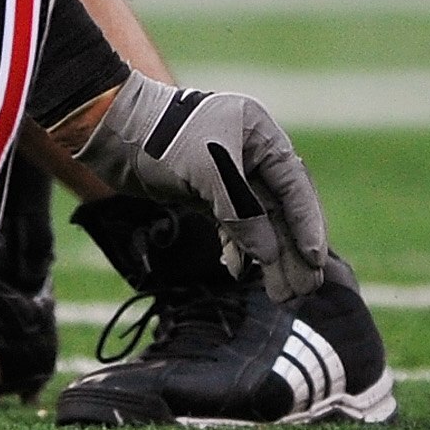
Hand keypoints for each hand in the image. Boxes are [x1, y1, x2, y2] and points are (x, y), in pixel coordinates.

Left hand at [72, 76, 328, 300]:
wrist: (115, 134)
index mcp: (260, 134)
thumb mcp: (208, 171)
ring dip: (270, 257)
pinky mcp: (207, 192)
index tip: (315, 258)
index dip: (307, 223)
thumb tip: (269, 254)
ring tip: (283, 295)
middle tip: (306, 289)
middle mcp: (251, 153)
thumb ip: (242, 212)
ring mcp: (229, 174)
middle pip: (281, 207)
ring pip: (259, 222)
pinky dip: (238, 248)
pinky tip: (239, 271)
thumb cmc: (163, 139)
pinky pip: (233, 225)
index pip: (294, 184)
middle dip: (293, 249)